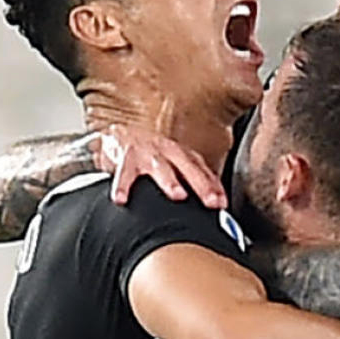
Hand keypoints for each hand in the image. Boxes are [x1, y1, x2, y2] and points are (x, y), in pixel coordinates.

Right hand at [100, 127, 225, 210]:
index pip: (202, 170)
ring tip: (178, 195)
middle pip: (188, 167)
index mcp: (179, 153)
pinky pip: (123, 173)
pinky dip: (122, 186)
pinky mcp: (124, 155)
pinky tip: (121, 199)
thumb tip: (209, 204)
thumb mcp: (171, 163)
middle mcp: (166, 150)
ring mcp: (146, 152)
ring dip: (170, 181)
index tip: (222, 204)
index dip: (214, 186)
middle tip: (211, 203)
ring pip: (160, 167)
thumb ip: (188, 180)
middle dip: (202, 184)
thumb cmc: (147, 153)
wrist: (117, 135)